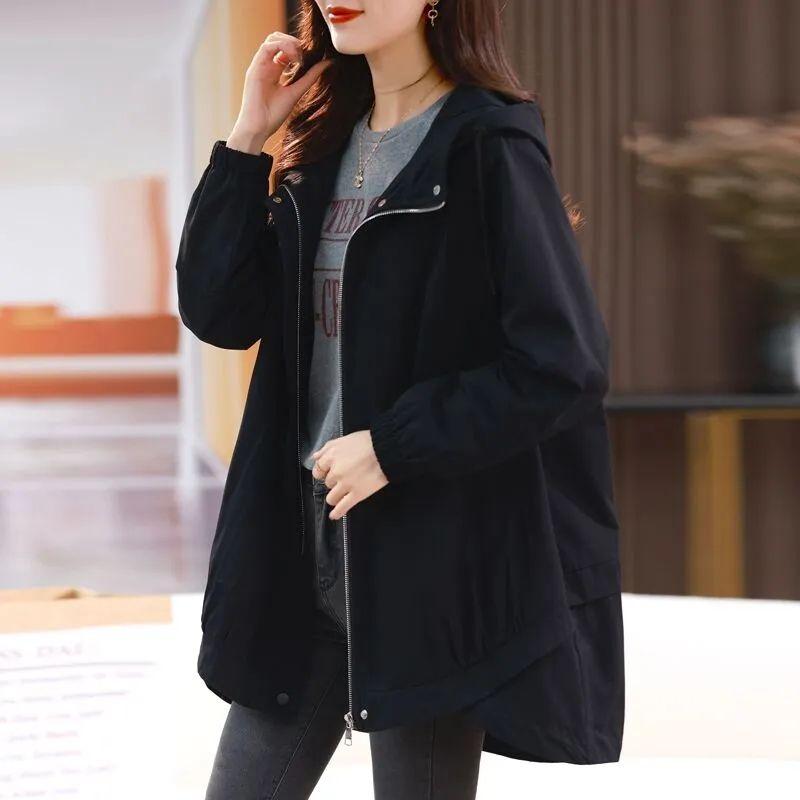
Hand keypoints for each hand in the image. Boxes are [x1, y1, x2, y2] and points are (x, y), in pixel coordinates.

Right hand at [226, 32, 332, 153]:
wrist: (258, 128)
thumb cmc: (273, 115)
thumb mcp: (296, 91)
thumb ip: (310, 77)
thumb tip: (328, 63)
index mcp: (274, 71)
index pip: (286, 48)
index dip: (300, 48)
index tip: (311, 59)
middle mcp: (266, 65)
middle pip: (279, 39)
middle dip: (295, 42)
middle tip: (306, 55)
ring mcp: (259, 65)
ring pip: (273, 39)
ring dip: (289, 43)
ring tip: (300, 58)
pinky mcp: (255, 68)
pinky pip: (267, 47)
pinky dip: (282, 47)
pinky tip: (294, 59)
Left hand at [311, 430, 388, 519]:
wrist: (387, 450)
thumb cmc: (368, 442)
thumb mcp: (345, 439)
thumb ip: (327, 448)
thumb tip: (315, 457)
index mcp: (332, 457)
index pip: (318, 469)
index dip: (323, 472)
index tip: (327, 473)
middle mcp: (336, 472)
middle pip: (327, 483)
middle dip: (334, 481)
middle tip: (345, 477)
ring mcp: (345, 485)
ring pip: (331, 497)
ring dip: (335, 496)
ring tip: (341, 494)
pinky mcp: (357, 494)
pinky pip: (343, 507)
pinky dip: (337, 513)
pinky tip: (334, 516)